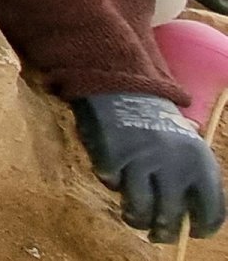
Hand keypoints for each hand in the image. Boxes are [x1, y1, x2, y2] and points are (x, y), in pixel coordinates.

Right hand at [73, 93, 225, 241]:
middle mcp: (175, 166)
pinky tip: (115, 174)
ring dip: (136, 218)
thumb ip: (192, 180)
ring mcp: (142, 163)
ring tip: (134, 217)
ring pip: (140, 210)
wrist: (124, 88)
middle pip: (171, 216)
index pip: (211, 211)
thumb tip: (188, 218)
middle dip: (164, 232)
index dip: (202, 228)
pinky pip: (112, 184)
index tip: (193, 232)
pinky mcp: (113, 159)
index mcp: (201, 165)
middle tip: (158, 235)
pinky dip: (112, 183)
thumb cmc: (159, 125)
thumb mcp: (189, 148)